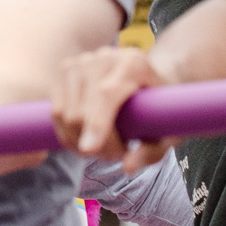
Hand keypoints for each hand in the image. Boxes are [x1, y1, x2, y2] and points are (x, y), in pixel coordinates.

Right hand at [53, 44, 174, 171]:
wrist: (148, 75)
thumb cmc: (162, 106)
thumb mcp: (170, 129)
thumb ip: (153, 150)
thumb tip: (127, 167)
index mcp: (134, 64)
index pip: (106, 94)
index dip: (96, 123)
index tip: (90, 150)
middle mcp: (104, 57)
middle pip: (82, 108)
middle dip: (93, 143)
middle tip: (114, 156)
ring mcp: (81, 61)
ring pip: (63, 111)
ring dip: (77, 140)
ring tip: (100, 149)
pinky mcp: (65, 69)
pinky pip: (56, 109)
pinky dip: (65, 132)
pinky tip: (83, 140)